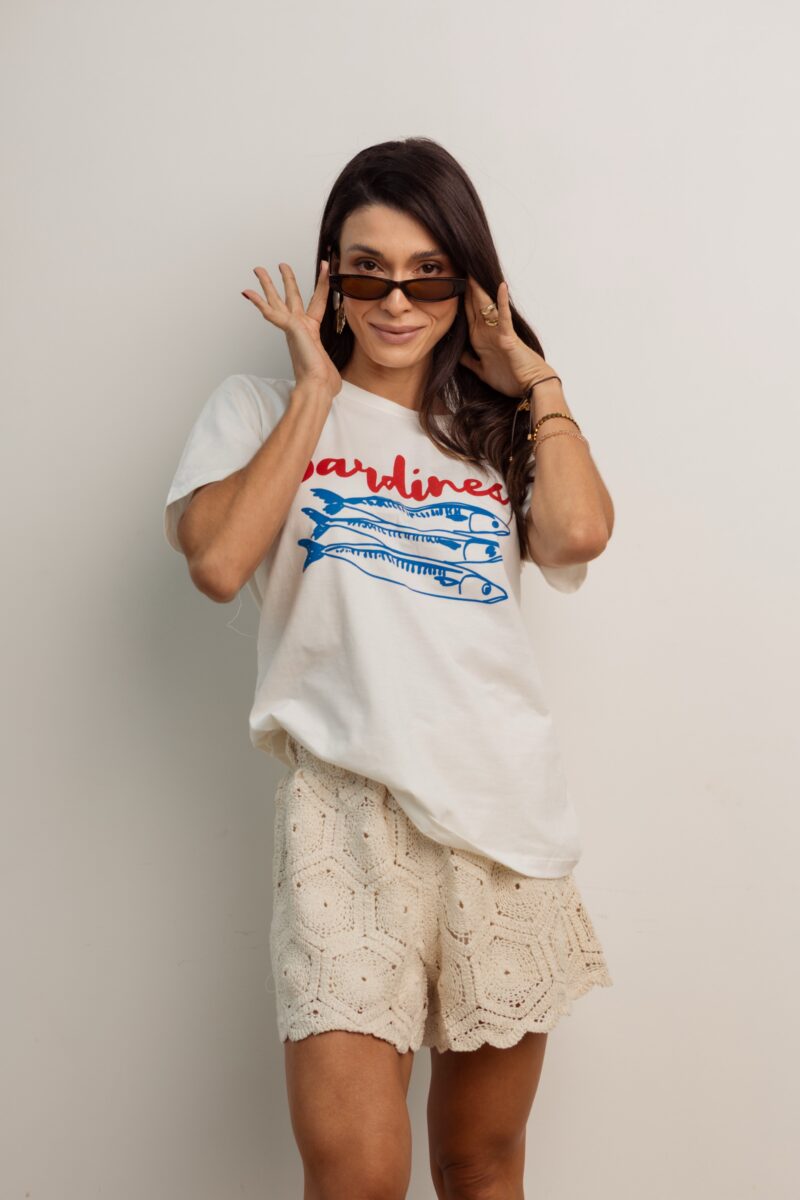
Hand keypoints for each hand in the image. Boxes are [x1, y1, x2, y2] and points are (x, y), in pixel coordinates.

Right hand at [241, 260, 341, 398]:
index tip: (323, 267)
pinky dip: (259, 302)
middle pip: (291, 297)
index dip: (322, 283)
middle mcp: (299, 328)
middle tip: (280, 265)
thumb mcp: (332, 367)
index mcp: (311, 331)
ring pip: (277, 301)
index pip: (318, 301)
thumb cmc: (323, 382)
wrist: (317, 387)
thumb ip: (329, 368)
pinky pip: (272, 312)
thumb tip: (333, 384)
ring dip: (267, 284)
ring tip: (259, 269)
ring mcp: (293, 328)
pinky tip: (248, 292)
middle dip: (285, 280)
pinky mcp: (289, 328)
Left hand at [459, 275, 557, 398]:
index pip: (468, 313)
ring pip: (486, 306)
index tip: (451, 285)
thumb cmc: (510, 379)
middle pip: (474, 305)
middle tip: (458, 268)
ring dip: (479, 290)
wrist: (529, 386)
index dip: (460, 299)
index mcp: (480, 339)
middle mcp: (488, 332)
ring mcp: (498, 332)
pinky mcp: (508, 337)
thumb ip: (470, 362)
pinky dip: (501, 302)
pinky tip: (500, 287)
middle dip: (466, 289)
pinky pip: (504, 317)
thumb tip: (459, 355)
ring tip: (471, 272)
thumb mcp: (482, 371)